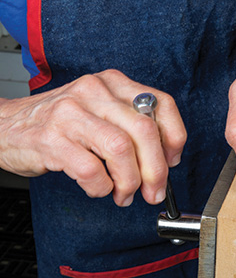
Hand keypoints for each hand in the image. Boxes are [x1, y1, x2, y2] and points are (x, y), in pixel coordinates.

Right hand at [0, 69, 185, 205]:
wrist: (7, 126)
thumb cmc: (62, 124)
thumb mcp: (101, 112)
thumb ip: (132, 127)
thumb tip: (165, 161)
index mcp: (114, 84)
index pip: (163, 104)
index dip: (175, 138)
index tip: (172, 161)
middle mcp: (95, 91)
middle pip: (145, 132)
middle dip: (156, 170)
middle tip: (154, 191)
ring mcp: (71, 113)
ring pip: (121, 150)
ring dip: (130, 182)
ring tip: (124, 194)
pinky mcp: (51, 139)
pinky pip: (91, 170)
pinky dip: (101, 188)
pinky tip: (98, 188)